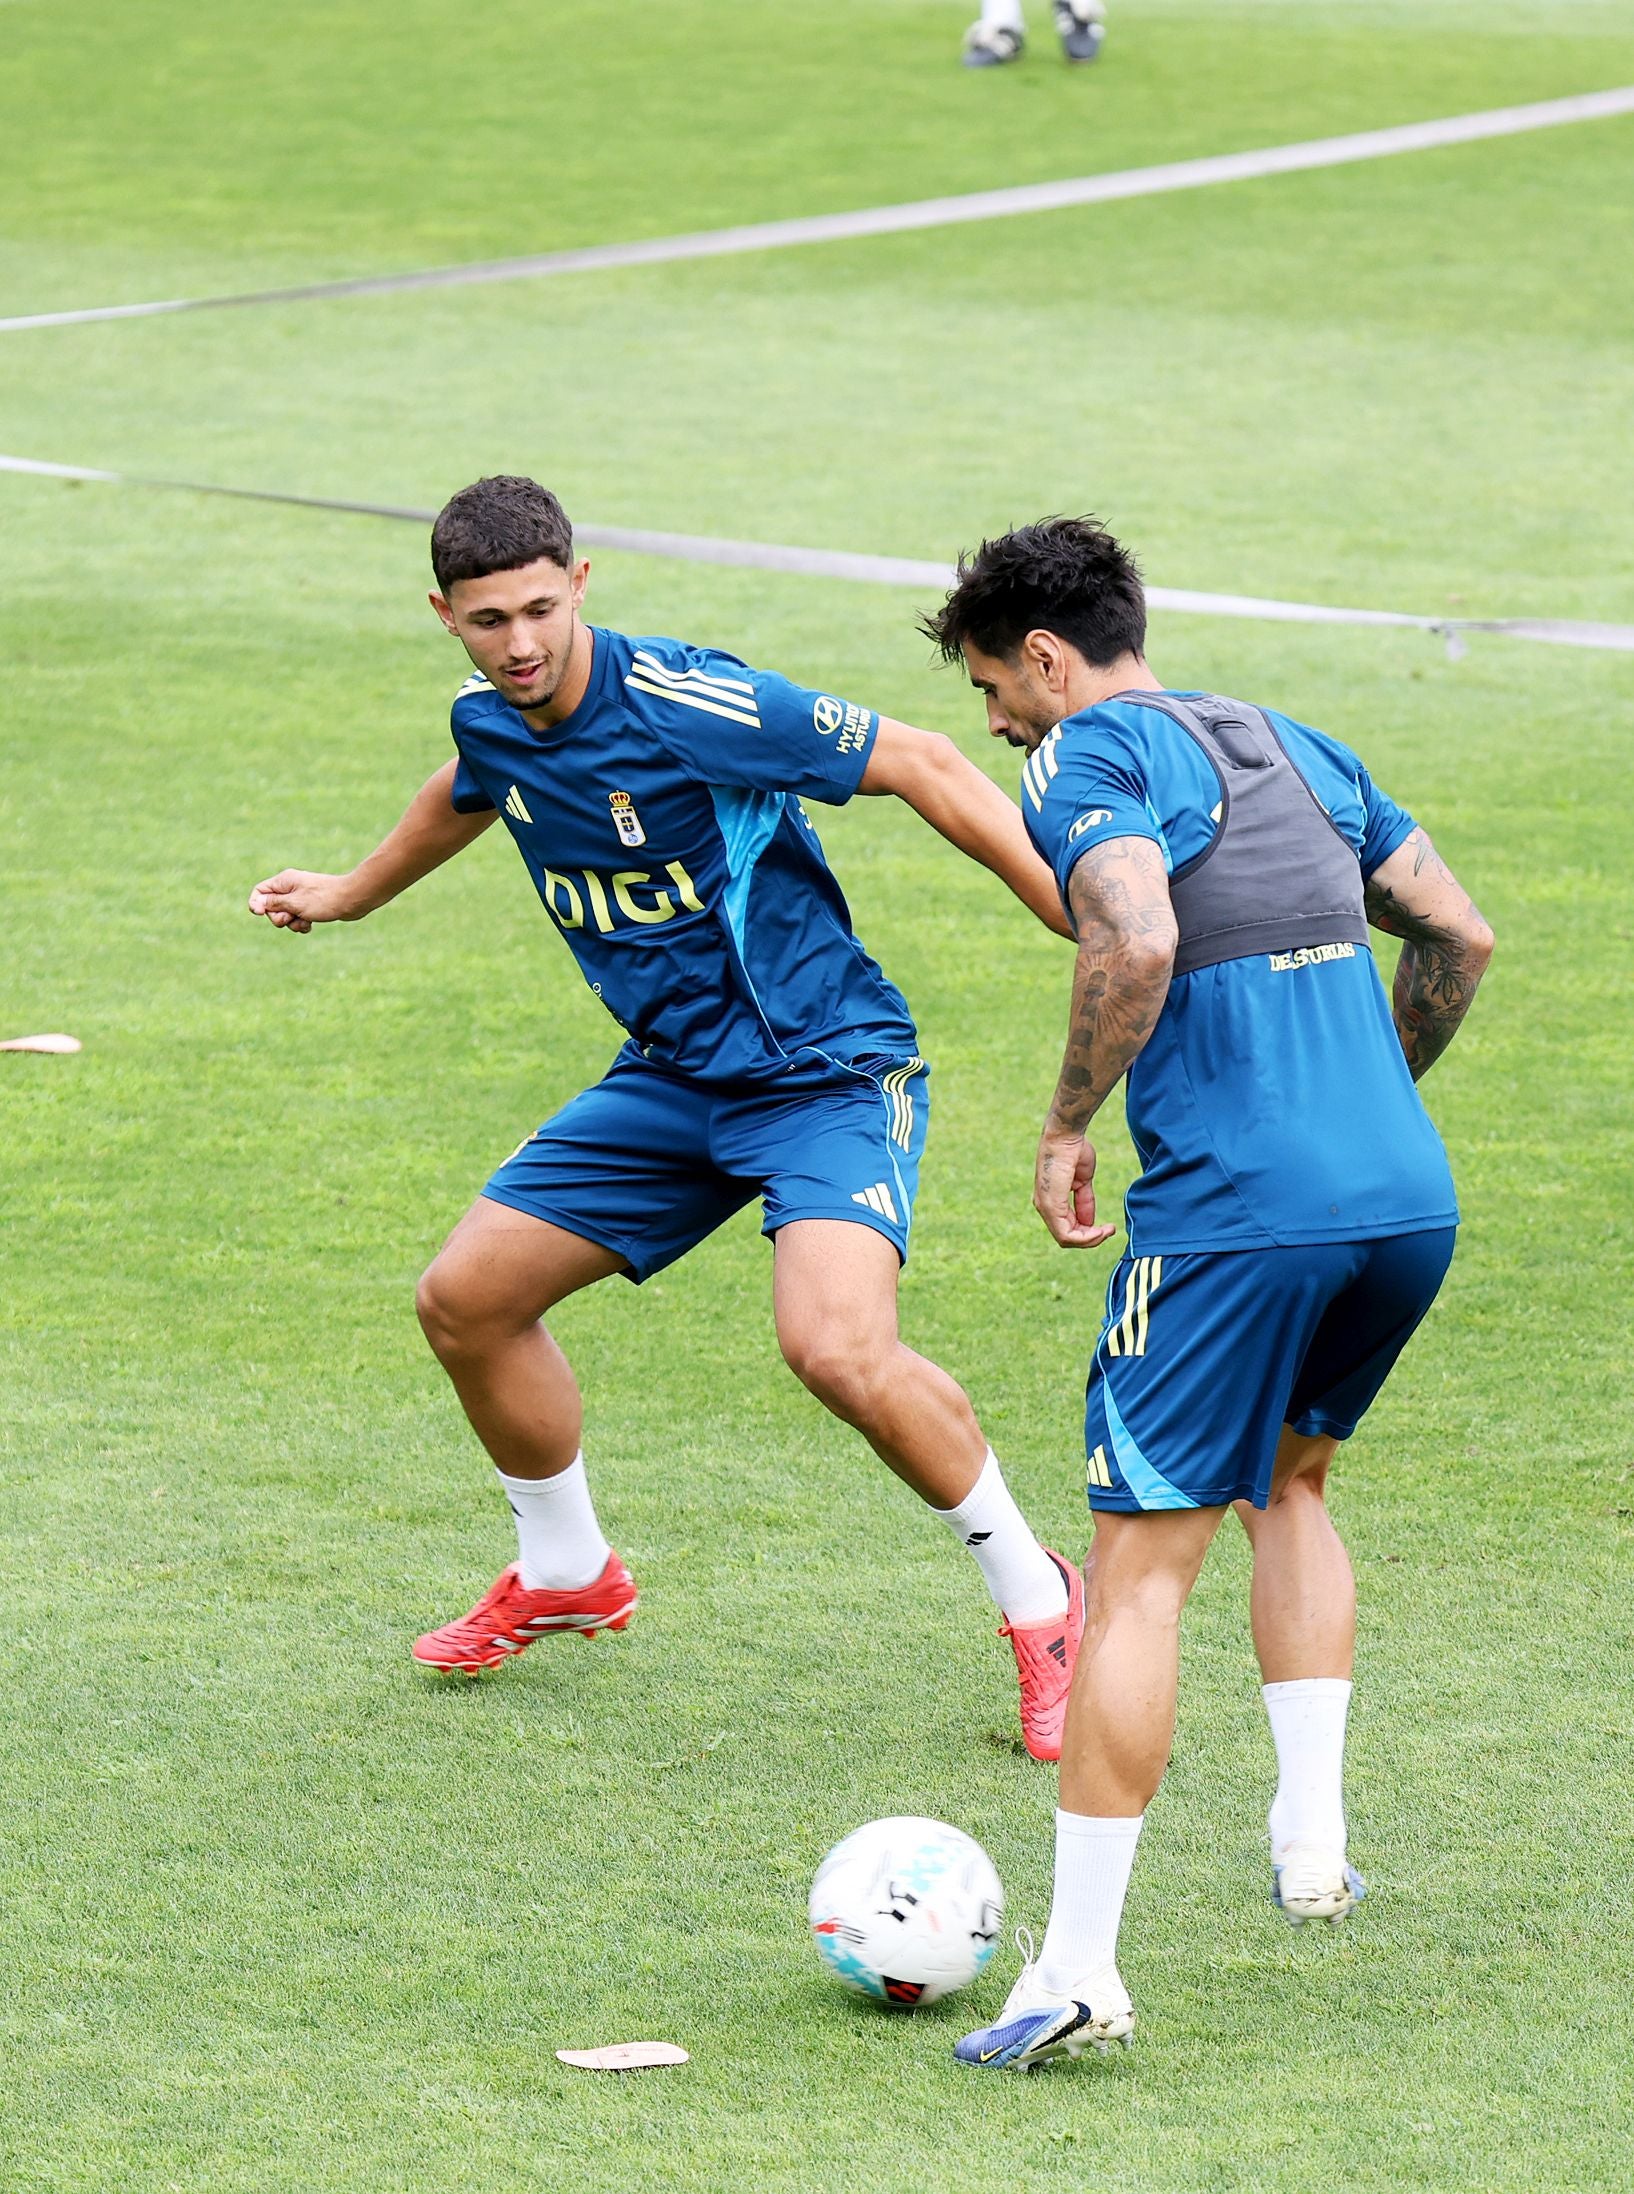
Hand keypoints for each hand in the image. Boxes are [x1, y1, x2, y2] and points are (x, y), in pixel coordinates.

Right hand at [247, 869, 361, 933]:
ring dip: (292, 923)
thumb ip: (274, 903)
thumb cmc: (323, 899)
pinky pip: (297, 919)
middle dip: (279, 917)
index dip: (256, 904)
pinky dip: (301, 924)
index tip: (259, 914)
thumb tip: (258, 902)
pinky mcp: (310, 907)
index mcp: (284, 881)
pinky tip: (310, 925)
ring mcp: (300, 898)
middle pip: (271, 907)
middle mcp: (290, 888)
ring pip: (285, 916)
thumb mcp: (294, 903)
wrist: (352, 900)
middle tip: (292, 916)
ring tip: (305, 921)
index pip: (260, 891)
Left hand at [1034, 1124, 1117, 1249]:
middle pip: (1067, 1237)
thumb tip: (1089, 1222)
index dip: (1088, 1233)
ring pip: (1066, 1239)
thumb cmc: (1073, 1151)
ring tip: (1107, 1230)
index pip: (1067, 1228)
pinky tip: (1101, 1230)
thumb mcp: (1082, 1181)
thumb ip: (1084, 1202)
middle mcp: (1044, 1206)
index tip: (1108, 1227)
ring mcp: (1046, 1207)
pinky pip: (1066, 1234)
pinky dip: (1086, 1237)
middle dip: (1091, 1238)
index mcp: (1050, 1200)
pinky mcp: (1051, 1206)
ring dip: (1091, 1239)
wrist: (1066, 1136)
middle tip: (1110, 1230)